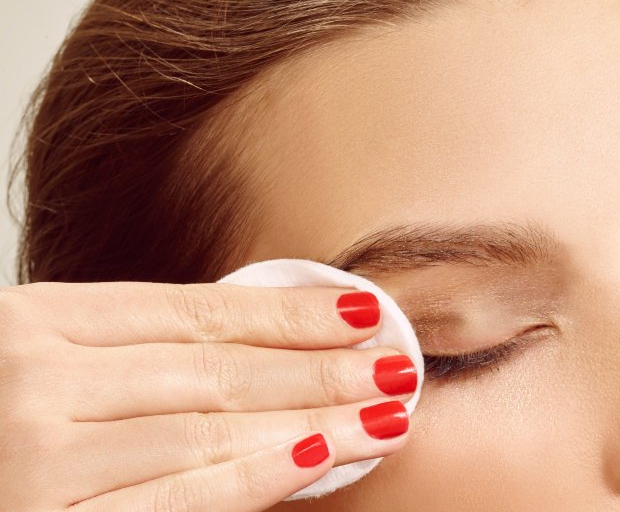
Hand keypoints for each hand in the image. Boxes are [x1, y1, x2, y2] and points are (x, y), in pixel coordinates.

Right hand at [0, 281, 415, 510]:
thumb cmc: (14, 423)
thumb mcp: (65, 362)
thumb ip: (152, 355)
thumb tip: (283, 343)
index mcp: (41, 320)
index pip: (199, 313)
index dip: (291, 315)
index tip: (363, 315)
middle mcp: (35, 383)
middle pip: (215, 370)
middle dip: (320, 370)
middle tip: (395, 368)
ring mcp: (36, 461)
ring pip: (209, 432)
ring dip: (312, 424)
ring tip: (383, 416)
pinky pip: (176, 498)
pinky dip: (254, 477)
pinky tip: (318, 458)